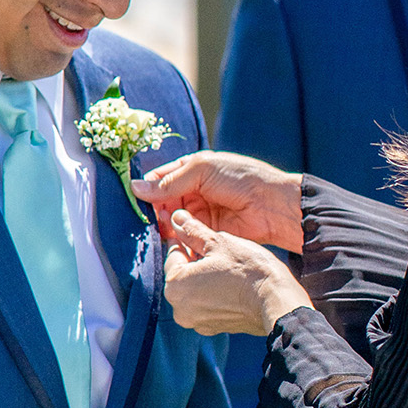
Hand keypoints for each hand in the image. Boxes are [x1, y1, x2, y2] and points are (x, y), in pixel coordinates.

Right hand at [133, 151, 302, 252]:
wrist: (271, 206)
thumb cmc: (241, 179)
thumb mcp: (203, 170)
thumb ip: (170, 181)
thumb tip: (136, 187)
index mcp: (191, 169)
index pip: (160, 178)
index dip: (149, 188)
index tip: (140, 198)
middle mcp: (192, 190)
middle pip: (162, 201)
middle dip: (156, 209)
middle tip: (159, 215)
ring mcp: (199, 211)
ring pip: (170, 219)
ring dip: (165, 223)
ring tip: (168, 225)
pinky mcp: (205, 231)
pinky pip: (183, 235)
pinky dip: (176, 237)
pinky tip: (174, 238)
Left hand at [164, 212, 311, 335]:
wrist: (277, 301)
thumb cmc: (248, 270)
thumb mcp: (218, 242)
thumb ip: (192, 231)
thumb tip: (176, 219)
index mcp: (175, 285)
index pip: (173, 253)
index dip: (188, 240)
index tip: (204, 235)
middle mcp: (179, 308)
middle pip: (182, 273)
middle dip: (196, 260)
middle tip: (219, 250)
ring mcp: (196, 321)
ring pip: (195, 289)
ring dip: (205, 276)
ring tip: (228, 267)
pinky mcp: (213, 327)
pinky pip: (207, 304)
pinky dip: (215, 293)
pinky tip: (232, 283)